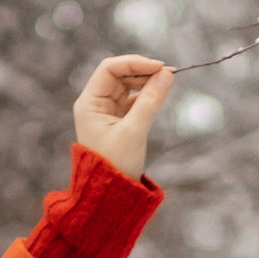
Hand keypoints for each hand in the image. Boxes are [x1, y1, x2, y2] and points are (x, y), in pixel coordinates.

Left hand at [74, 53, 174, 179]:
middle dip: (143, 72)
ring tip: (167, 85)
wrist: (111, 194)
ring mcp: (107, 111)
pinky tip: (160, 97)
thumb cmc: (117, 164)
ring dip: (147, 82)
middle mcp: (95, 103)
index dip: (135, 63)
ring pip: (128, 86)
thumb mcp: (134, 131)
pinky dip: (147, 96)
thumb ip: (150, 101)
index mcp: (89, 103)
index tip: (160, 66)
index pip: (110, 69)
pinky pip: (133, 99)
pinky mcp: (118, 120)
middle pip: (119, 75)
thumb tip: (168, 75)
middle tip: (169, 75)